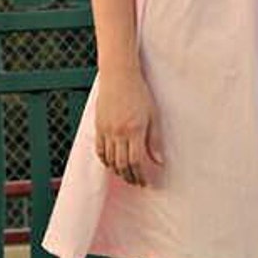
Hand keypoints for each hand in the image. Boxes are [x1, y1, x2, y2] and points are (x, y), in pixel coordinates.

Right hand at [94, 67, 164, 184]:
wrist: (119, 75)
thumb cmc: (139, 92)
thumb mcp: (153, 115)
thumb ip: (155, 140)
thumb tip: (159, 161)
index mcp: (134, 130)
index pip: (136, 161)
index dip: (141, 175)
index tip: (146, 182)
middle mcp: (118, 132)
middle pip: (122, 164)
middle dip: (130, 177)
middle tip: (137, 182)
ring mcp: (106, 129)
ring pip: (110, 160)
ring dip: (118, 171)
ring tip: (126, 176)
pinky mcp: (98, 126)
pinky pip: (99, 149)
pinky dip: (105, 160)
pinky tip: (112, 164)